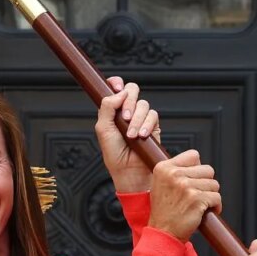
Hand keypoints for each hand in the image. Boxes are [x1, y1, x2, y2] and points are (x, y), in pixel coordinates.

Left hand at [95, 76, 160, 192]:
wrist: (129, 172)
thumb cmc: (114, 154)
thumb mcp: (103, 129)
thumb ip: (107, 107)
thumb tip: (119, 92)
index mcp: (113, 110)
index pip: (116, 88)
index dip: (117, 83)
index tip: (116, 87)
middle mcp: (127, 112)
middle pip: (132, 90)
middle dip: (129, 101)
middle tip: (124, 116)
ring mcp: (141, 118)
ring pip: (143, 104)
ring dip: (136, 119)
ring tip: (131, 135)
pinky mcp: (153, 127)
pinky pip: (153, 116)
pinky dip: (147, 125)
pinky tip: (141, 136)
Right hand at [147, 150, 220, 241]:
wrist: (163, 233)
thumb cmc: (165, 211)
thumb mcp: (161, 184)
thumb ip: (176, 170)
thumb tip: (197, 164)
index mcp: (164, 168)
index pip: (193, 155)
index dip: (197, 168)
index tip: (193, 180)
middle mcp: (174, 174)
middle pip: (207, 169)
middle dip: (206, 183)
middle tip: (198, 195)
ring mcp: (185, 186)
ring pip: (214, 184)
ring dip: (211, 195)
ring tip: (200, 204)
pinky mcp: (197, 199)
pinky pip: (217, 197)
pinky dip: (215, 206)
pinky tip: (206, 211)